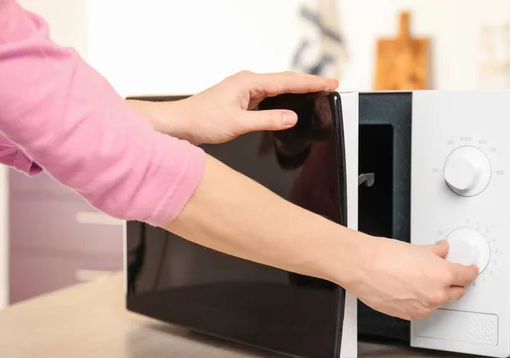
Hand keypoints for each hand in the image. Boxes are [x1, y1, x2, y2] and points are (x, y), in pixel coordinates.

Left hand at [129, 70, 338, 144]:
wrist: (179, 124)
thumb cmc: (201, 120)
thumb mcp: (238, 124)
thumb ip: (267, 120)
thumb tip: (291, 117)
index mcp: (249, 82)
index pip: (288, 81)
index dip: (311, 83)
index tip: (330, 83)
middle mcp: (248, 82)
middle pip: (285, 80)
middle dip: (309, 83)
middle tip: (330, 86)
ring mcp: (244, 89)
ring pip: (277, 87)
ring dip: (297, 89)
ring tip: (317, 92)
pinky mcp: (241, 98)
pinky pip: (268, 95)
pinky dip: (283, 97)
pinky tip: (290, 103)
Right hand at [342, 238, 478, 319]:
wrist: (363, 266)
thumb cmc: (384, 256)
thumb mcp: (417, 249)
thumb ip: (435, 253)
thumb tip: (442, 252)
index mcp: (442, 275)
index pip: (467, 276)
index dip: (469, 271)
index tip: (469, 269)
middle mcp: (436, 295)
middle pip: (458, 292)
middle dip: (454, 283)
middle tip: (444, 273)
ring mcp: (423, 307)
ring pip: (439, 302)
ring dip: (435, 293)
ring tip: (419, 280)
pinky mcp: (409, 315)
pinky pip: (423, 309)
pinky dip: (421, 302)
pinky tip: (409, 289)